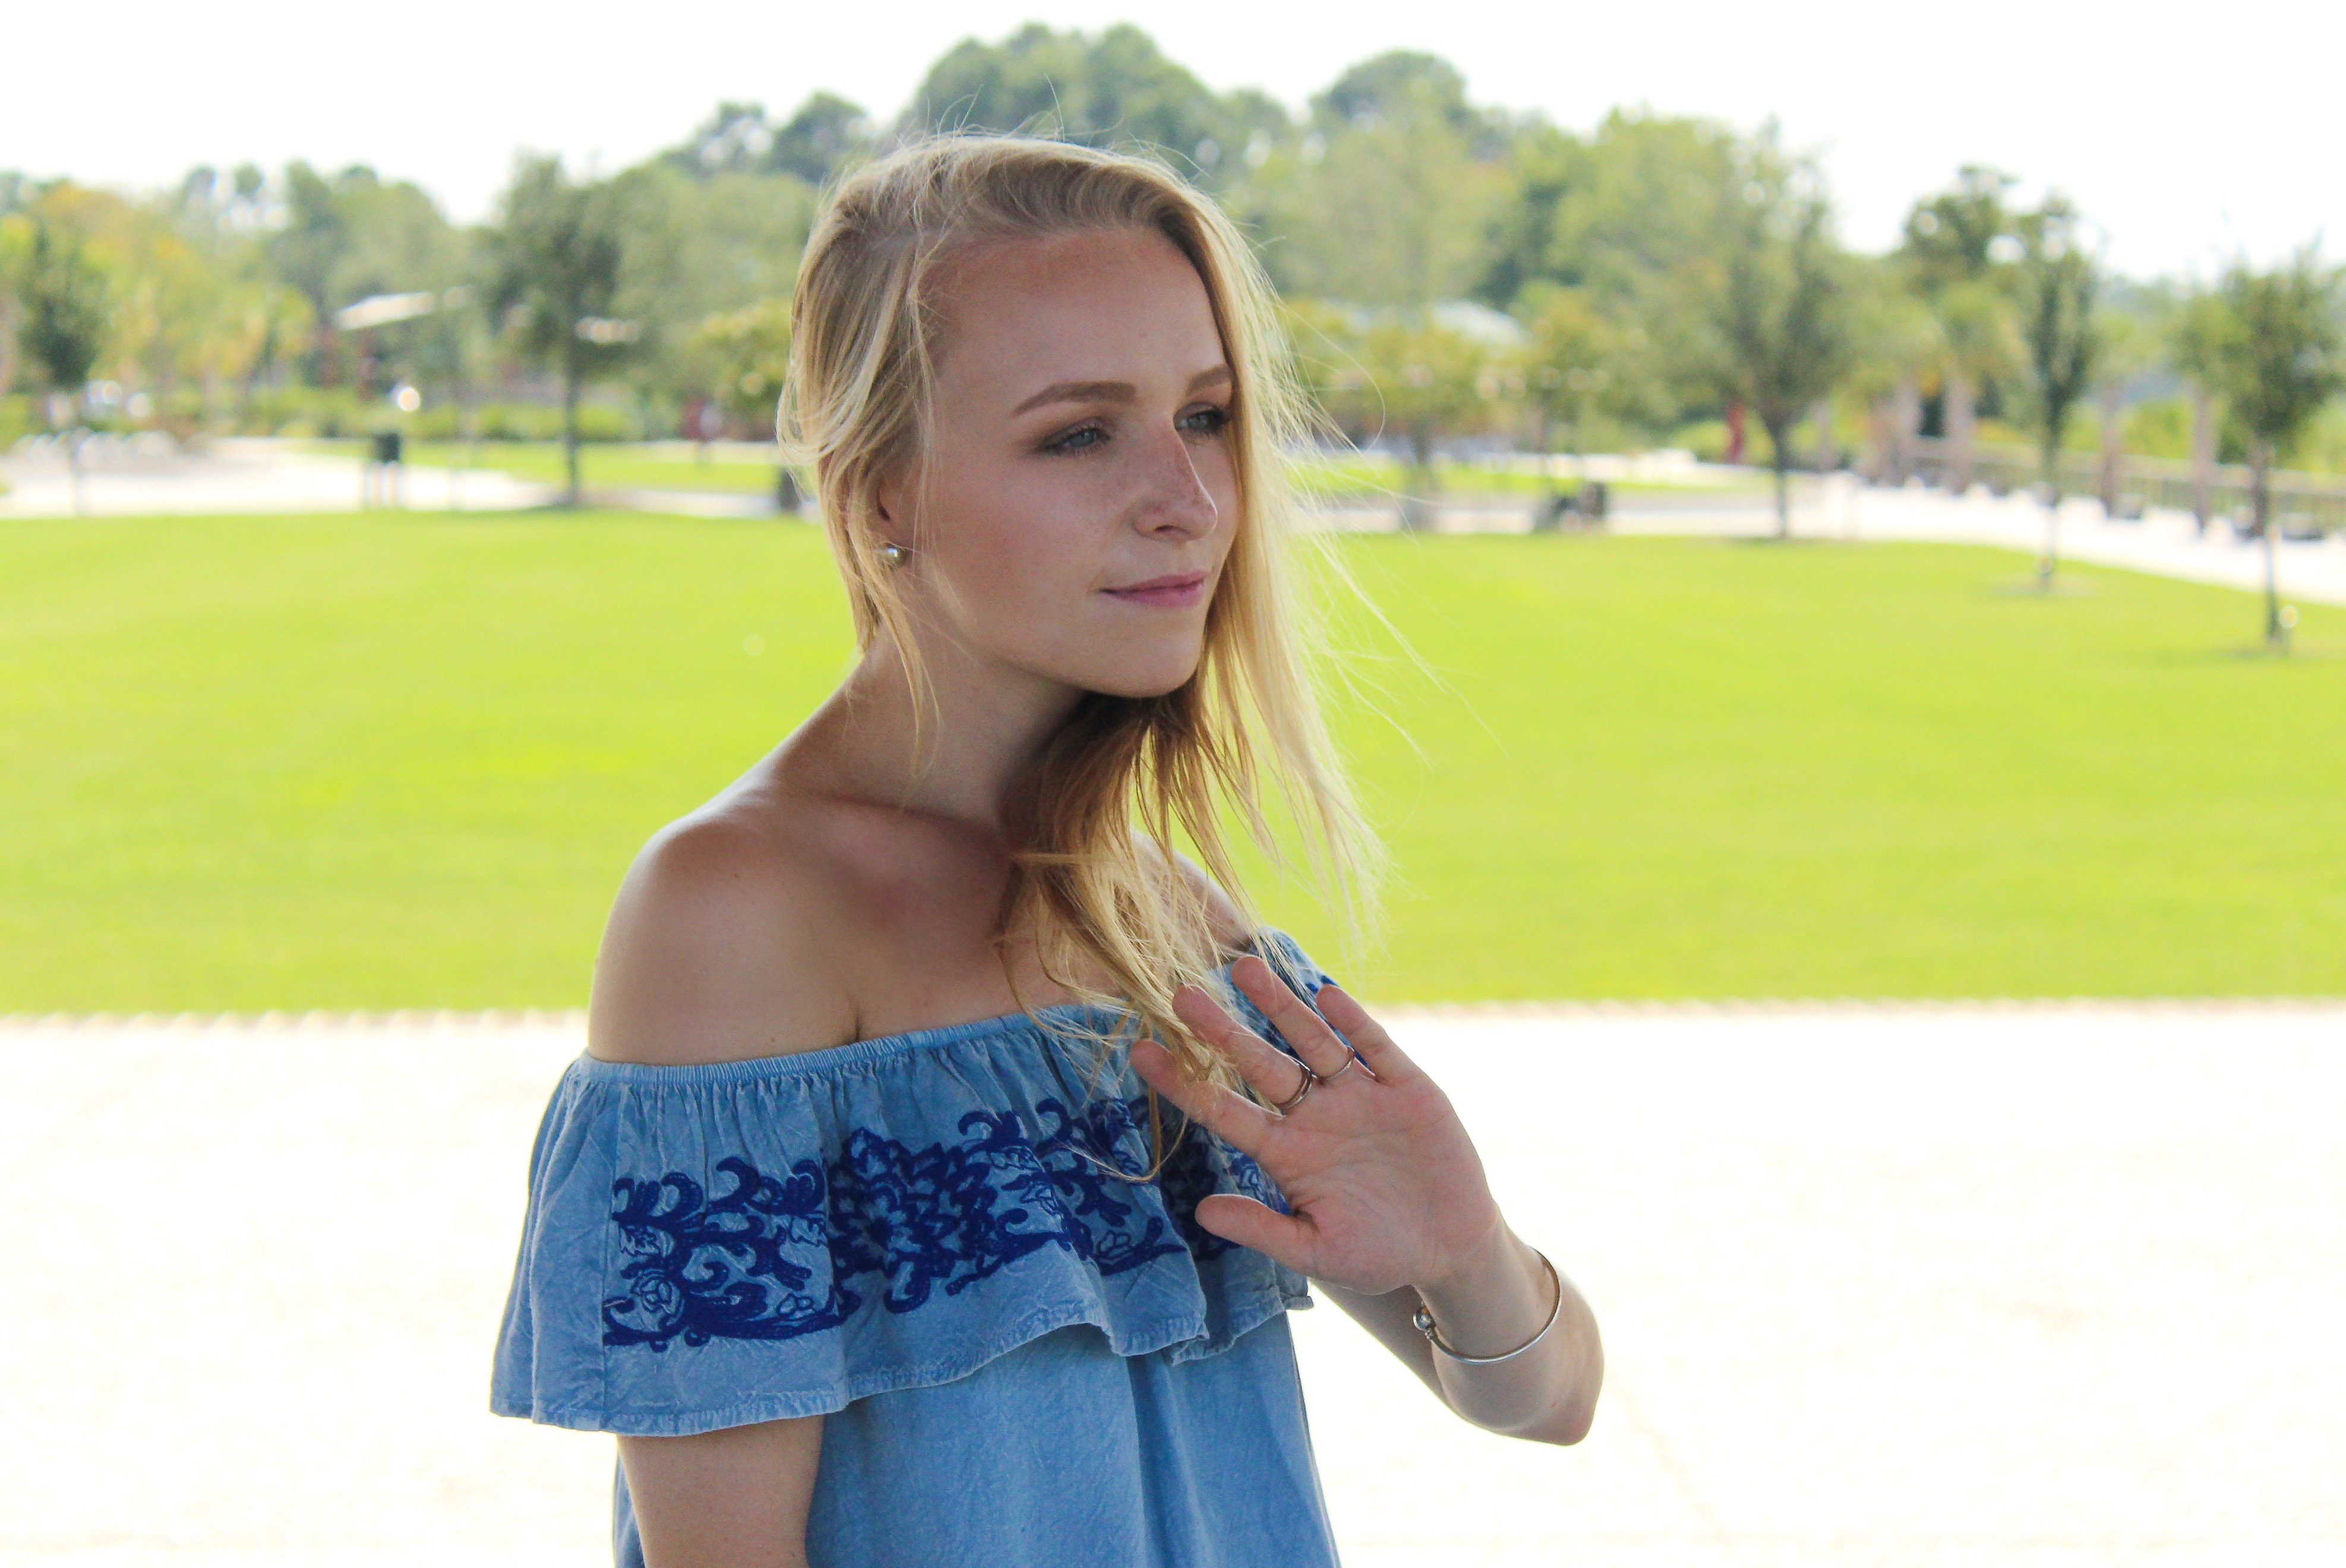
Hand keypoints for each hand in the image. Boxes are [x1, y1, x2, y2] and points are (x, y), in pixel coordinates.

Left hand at [1127, 956, 1505, 1298]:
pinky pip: (1375, 1048)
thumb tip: (1201, 1211)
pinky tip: (1325, 994)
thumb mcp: (1317, 1251)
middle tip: (1182, 994)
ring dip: (1281, 1006)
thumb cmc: (1378, 1253)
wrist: (1450, 1248)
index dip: (1184, 1082)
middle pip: (1261, 1064)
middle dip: (1224, 1030)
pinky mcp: (1406, 1089)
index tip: (1141, 1052)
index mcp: (1287, 1153)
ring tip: (1245, 967)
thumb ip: (1263, 1229)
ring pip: (1312, 1042)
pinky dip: (1353, 1022)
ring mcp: (1360, 1097)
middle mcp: (1315, 1116)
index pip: (1225, 1110)